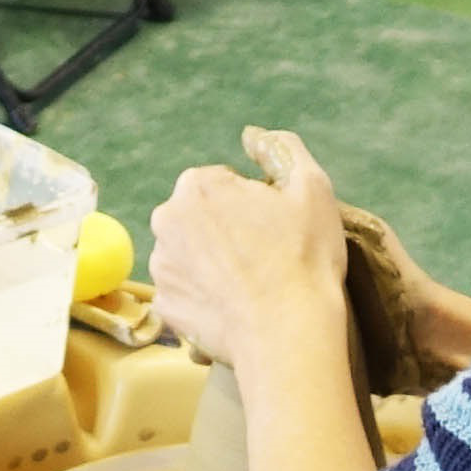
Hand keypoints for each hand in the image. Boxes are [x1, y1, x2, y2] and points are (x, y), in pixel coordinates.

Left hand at [152, 127, 349, 370]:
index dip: (254, 205)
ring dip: (213, 265)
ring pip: (191, 256)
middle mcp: (165, 221)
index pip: (224, 185)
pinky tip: (235, 309)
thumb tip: (252, 136)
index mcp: (196, 186)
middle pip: (201, 218)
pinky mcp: (165, 307)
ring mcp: (160, 268)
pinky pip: (186, 294)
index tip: (274, 229)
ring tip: (251, 287)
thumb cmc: (304, 258)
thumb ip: (280, 149)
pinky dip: (205, 299)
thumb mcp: (311, 187)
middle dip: (227, 232)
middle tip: (264, 258)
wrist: (289, 334)